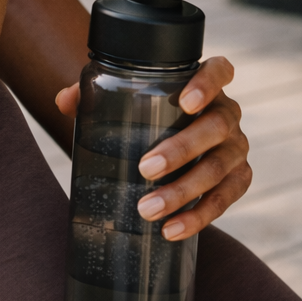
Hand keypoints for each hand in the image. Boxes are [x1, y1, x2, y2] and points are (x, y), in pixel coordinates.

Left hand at [56, 56, 251, 240]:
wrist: (169, 145)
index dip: (208, 83)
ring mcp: (236, 147)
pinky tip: (171, 229)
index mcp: (204, 86)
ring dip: (184, 192)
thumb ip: (91, 94)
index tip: (186, 102)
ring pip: (219, 169)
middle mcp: (226, 114)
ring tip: (148, 209)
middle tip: (145, 169)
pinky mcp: (238, 179)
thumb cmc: (143, 115)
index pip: (220, 71)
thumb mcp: (121, 100)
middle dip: (181, 150)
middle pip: (216, 127)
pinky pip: (225, 199)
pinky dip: (198, 216)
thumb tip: (64, 101)